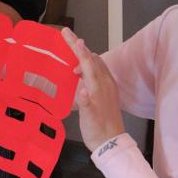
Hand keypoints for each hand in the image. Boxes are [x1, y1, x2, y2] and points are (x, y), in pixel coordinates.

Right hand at [61, 28, 124, 151]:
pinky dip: (88, 65)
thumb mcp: (88, 118)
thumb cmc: (96, 130)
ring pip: (97, 63)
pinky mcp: (109, 92)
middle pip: (92, 58)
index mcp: (98, 87)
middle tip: (66, 37)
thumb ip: (85, 102)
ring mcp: (109, 86)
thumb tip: (81, 89)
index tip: (67, 33)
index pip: (87, 61)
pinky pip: (99, 71)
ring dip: (84, 56)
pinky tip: (81, 72)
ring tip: (71, 53)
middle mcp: (105, 83)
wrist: (112, 144)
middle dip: (79, 46)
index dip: (77, 46)